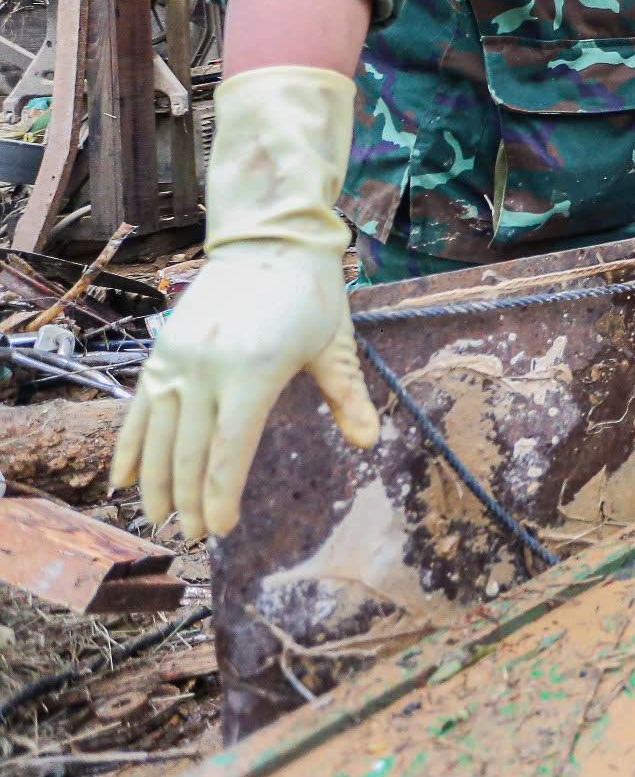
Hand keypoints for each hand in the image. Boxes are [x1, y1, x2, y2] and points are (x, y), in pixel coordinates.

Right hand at [111, 67, 377, 537]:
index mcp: (254, 371)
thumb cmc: (310, 293)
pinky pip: (140, 408)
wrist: (268, 239)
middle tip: (193, 537)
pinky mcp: (162, 352)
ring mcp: (178, 360)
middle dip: (189, 499)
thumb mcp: (336, 345)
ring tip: (161, 519)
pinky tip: (125, 479)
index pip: (230, 448)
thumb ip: (347, 396)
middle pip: (191, 450)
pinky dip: (131, 446)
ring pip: (160, 436)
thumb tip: (368, 441)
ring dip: (156, 482)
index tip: (220, 528)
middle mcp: (208, 368)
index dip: (221, 493)